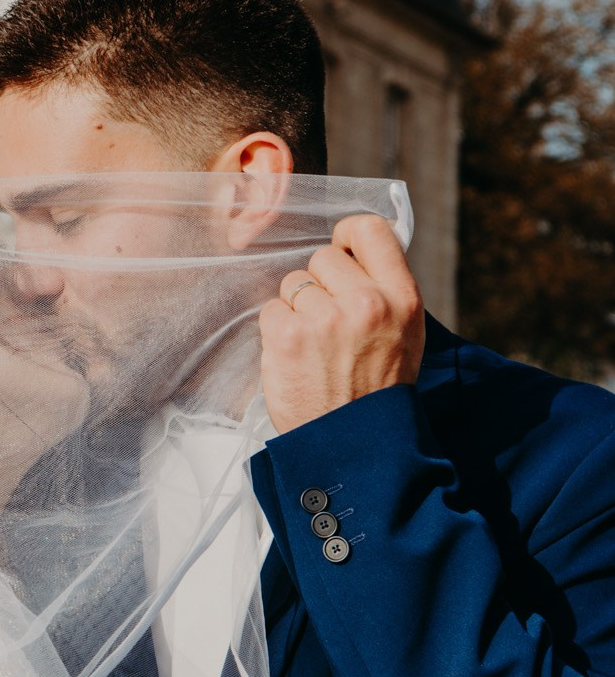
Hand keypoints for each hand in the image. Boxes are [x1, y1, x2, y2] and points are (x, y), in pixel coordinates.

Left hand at [260, 214, 424, 434]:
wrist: (354, 446)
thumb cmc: (376, 388)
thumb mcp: (405, 334)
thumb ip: (384, 290)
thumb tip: (353, 251)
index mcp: (402, 298)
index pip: (370, 230)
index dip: (347, 236)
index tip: (341, 253)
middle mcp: (367, 303)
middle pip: (322, 258)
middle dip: (319, 286)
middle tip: (330, 325)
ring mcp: (325, 319)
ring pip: (292, 284)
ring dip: (296, 310)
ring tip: (315, 347)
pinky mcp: (287, 337)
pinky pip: (271, 310)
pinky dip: (277, 332)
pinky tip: (295, 359)